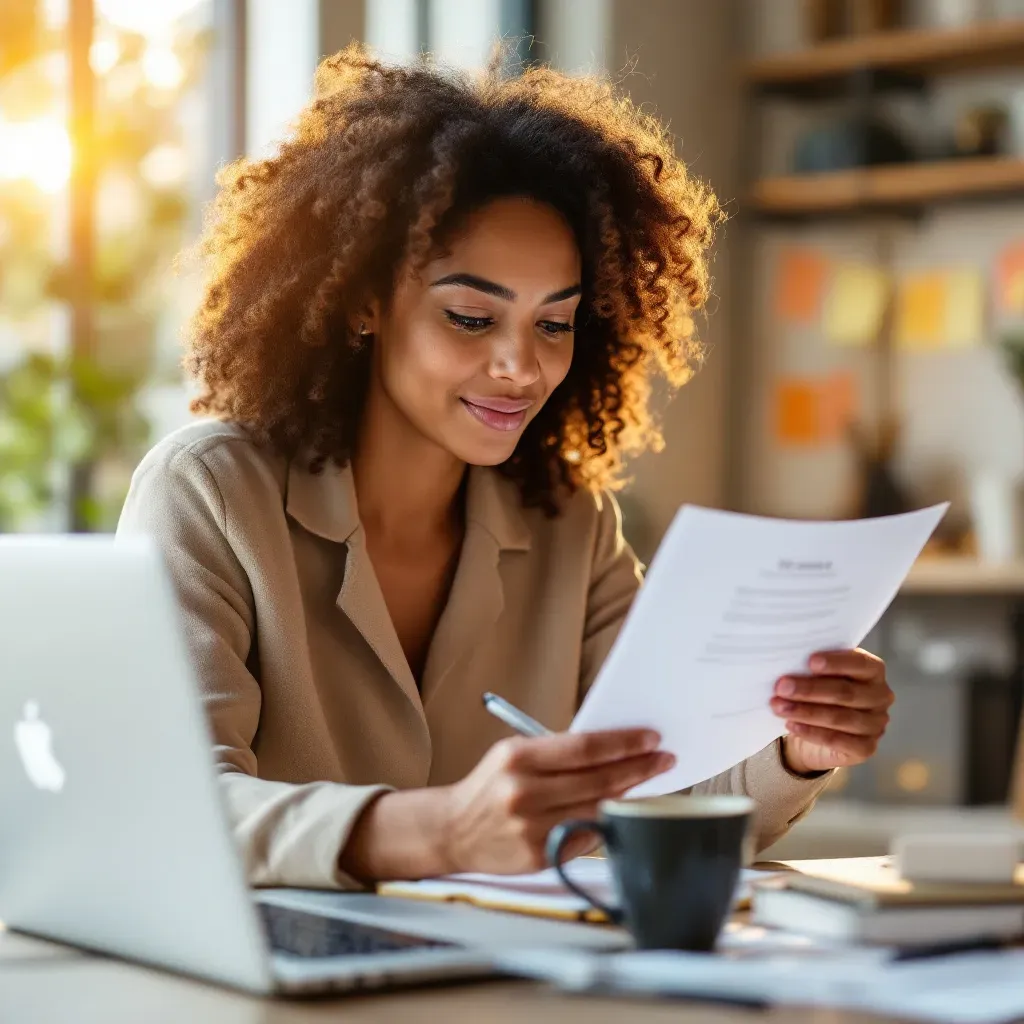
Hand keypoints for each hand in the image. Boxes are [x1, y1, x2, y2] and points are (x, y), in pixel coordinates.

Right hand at [439, 730, 674, 873]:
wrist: (452, 831)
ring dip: (629, 796)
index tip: (651, 739)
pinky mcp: (538, 856)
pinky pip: (584, 836)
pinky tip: (618, 812)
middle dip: (637, 768)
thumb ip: (556, 752)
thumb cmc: (490, 786)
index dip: (622, 744)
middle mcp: (524, 792)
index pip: (583, 747)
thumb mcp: (513, 754)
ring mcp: (532, 828)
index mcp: (517, 758)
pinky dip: (604, 822)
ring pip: (597, 809)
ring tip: (650, 784)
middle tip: (663, 759)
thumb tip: (612, 749)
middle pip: (597, 779)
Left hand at [770, 649, 893, 774]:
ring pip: (839, 717)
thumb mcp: (818, 675)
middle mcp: (880, 696)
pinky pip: (837, 740)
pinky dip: (812, 732)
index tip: (810, 661)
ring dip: (805, 712)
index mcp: (873, 671)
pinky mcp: (866, 747)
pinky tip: (792, 725)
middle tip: (781, 687)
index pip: (860, 663)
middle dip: (810, 689)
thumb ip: (813, 668)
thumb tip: (789, 662)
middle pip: (845, 692)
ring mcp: (876, 724)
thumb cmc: (818, 693)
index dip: (836, 662)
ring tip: (779, 706)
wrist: (815, 731)